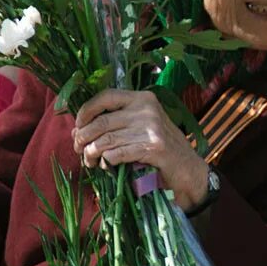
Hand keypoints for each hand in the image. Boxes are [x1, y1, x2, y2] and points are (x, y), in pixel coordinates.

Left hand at [73, 90, 208, 211]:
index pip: (105, 96)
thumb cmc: (161, 148)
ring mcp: (151, 128)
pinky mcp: (152, 148)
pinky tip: (106, 166)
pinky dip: (106, 161)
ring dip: (91, 153)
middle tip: (78, 149)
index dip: (86, 111)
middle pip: (101, 121)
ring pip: (105, 140)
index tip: (78, 127)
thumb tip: (78, 129)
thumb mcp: (141, 126)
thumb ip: (115, 123)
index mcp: (142, 98)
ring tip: (89, 161)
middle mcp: (146, 109)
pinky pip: (117, 154)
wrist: (188, 169)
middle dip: (83, 137)